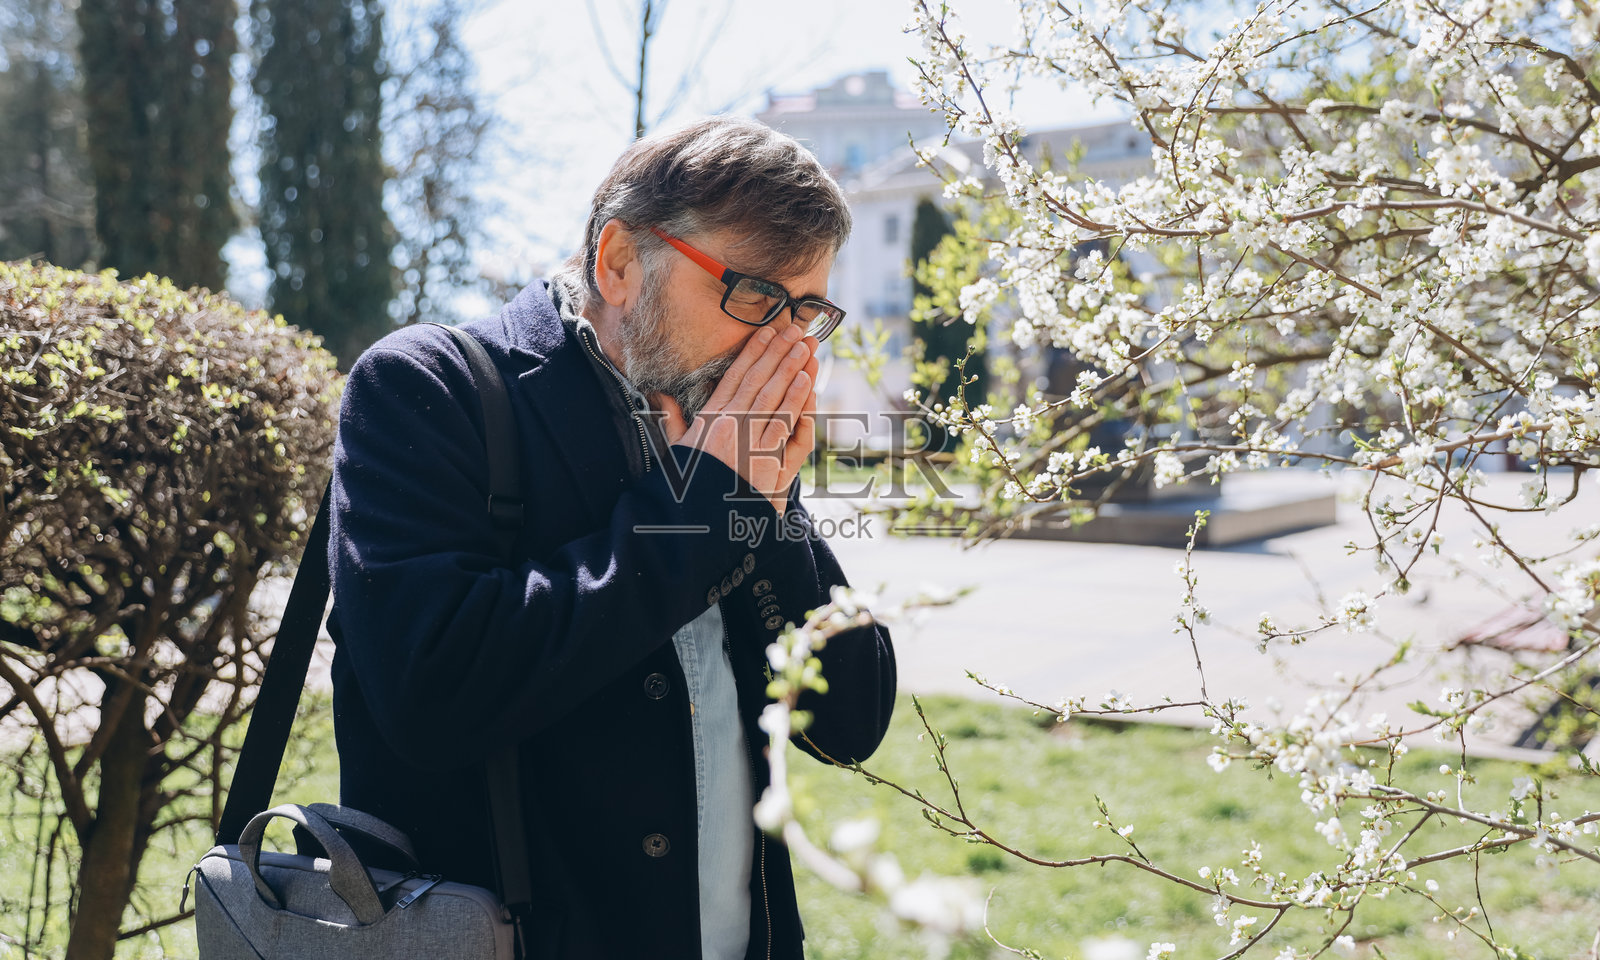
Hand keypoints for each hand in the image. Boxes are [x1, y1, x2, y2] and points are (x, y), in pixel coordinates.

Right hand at [653, 322, 817, 513]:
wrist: (699, 524)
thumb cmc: (688, 487)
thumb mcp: (675, 451)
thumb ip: (672, 421)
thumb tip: (659, 395)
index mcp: (709, 419)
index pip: (734, 376)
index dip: (753, 351)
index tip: (767, 331)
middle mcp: (729, 425)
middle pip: (758, 380)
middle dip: (778, 351)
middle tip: (796, 329)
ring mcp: (748, 442)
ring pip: (774, 397)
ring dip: (792, 368)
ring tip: (806, 346)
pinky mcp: (765, 461)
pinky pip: (785, 424)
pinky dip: (796, 400)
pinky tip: (806, 381)